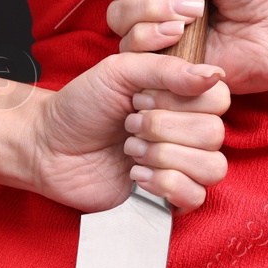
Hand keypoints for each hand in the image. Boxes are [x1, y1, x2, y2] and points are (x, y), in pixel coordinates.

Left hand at [28, 51, 230, 215]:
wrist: (49, 146)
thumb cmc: (81, 105)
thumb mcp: (120, 71)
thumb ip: (167, 69)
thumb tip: (215, 74)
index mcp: (183, 98)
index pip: (218, 99)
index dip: (181, 101)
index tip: (141, 98)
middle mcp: (188, 132)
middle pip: (214, 134)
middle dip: (164, 129)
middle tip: (129, 125)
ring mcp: (181, 166)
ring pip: (212, 167)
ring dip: (166, 157)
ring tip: (131, 152)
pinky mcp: (169, 197)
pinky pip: (196, 197)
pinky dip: (166, 185)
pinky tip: (136, 176)